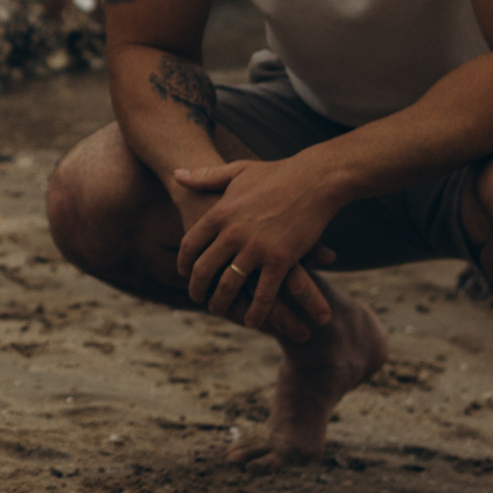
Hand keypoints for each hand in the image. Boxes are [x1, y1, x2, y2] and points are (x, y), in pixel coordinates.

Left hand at [174, 159, 341, 335]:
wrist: (316, 179)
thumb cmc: (277, 174)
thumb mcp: (236, 171)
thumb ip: (204, 176)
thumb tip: (176, 175)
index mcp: (219, 213)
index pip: (189, 246)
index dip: (184, 264)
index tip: (184, 274)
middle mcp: (233, 233)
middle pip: (203, 270)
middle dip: (197, 289)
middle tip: (197, 298)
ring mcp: (256, 248)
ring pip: (229, 286)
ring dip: (221, 303)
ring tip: (219, 310)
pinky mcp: (281, 260)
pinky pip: (264, 294)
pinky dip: (255, 311)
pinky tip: (251, 321)